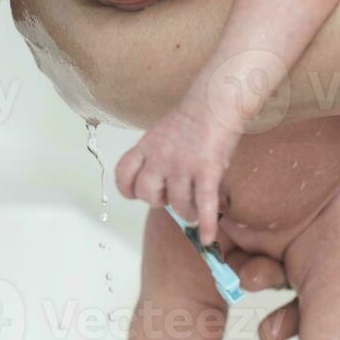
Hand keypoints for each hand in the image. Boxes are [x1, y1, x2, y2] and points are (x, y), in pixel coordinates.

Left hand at [115, 101, 240, 243]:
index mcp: (145, 147)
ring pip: (177, 205)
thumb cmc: (193, 118)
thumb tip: (160, 185)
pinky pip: (204, 204)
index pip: (122, 175)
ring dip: (187, 213)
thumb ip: (156, 157)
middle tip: (173, 195)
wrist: (216, 100)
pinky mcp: (207, 170)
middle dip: (160, 201)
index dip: (129, 190)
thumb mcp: (162, 134)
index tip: (139, 193)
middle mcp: (159, 158)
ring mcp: (182, 165)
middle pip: (147, 195)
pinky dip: (206, 224)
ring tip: (195, 211)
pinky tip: (208, 238)